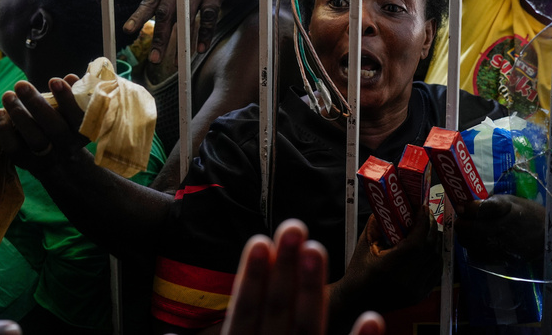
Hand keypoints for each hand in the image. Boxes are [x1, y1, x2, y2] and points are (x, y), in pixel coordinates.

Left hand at [0, 76, 89, 173]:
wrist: (60, 162)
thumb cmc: (66, 125)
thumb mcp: (75, 111)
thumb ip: (75, 95)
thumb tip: (70, 78)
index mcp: (82, 131)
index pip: (78, 116)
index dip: (67, 99)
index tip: (54, 80)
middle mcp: (67, 146)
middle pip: (54, 128)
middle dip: (36, 104)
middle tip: (20, 84)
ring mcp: (48, 157)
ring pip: (35, 139)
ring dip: (19, 116)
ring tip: (8, 95)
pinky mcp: (27, 162)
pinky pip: (14, 149)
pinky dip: (5, 132)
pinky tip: (0, 113)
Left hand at [123, 0, 254, 62]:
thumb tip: (156, 8)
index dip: (139, 16)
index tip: (128, 31)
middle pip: (165, 12)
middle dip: (158, 37)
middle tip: (153, 58)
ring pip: (184, 17)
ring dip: (179, 41)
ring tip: (175, 62)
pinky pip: (208, 16)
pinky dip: (204, 34)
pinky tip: (200, 48)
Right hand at [220, 219, 384, 334]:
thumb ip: (219, 331)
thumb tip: (178, 323)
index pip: (243, 313)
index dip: (250, 277)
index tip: (260, 241)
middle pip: (277, 312)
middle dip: (285, 268)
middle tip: (294, 227)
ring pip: (308, 329)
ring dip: (313, 289)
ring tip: (318, 248)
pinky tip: (373, 317)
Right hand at [334, 210, 440, 316]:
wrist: (357, 301)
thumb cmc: (357, 272)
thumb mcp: (363, 246)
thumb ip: (375, 225)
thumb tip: (385, 207)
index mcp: (390, 266)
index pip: (416, 242)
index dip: (422, 223)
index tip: (423, 209)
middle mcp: (406, 279)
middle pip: (429, 250)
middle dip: (431, 229)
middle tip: (427, 215)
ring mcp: (415, 289)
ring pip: (435, 261)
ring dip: (436, 243)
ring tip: (430, 229)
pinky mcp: (419, 295)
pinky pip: (435, 274)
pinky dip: (436, 258)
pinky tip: (431, 249)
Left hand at [455, 194, 545, 263]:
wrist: (548, 239)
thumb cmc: (528, 215)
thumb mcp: (514, 201)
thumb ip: (492, 201)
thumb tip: (468, 203)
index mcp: (509, 209)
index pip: (484, 208)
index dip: (470, 208)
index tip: (463, 207)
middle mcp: (505, 228)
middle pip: (474, 228)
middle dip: (462, 224)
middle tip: (461, 220)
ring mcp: (503, 245)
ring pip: (473, 243)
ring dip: (465, 237)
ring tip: (466, 231)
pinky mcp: (502, 259)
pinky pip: (478, 255)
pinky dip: (473, 248)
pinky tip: (476, 243)